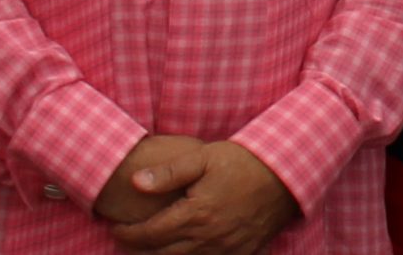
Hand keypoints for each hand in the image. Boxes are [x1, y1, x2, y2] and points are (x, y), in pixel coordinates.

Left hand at [108, 141, 297, 254]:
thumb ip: (168, 173)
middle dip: (138, 249)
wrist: (287, 172)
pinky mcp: (241, 253)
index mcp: (196, 214)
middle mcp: (208, 238)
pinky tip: (183, 250)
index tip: (114, 229)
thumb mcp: (204, 157)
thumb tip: (135, 182)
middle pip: (161, 254)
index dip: (127, 234)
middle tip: (124, 242)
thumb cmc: (244, 161)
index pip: (149, 234)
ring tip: (148, 249)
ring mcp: (226, 249)